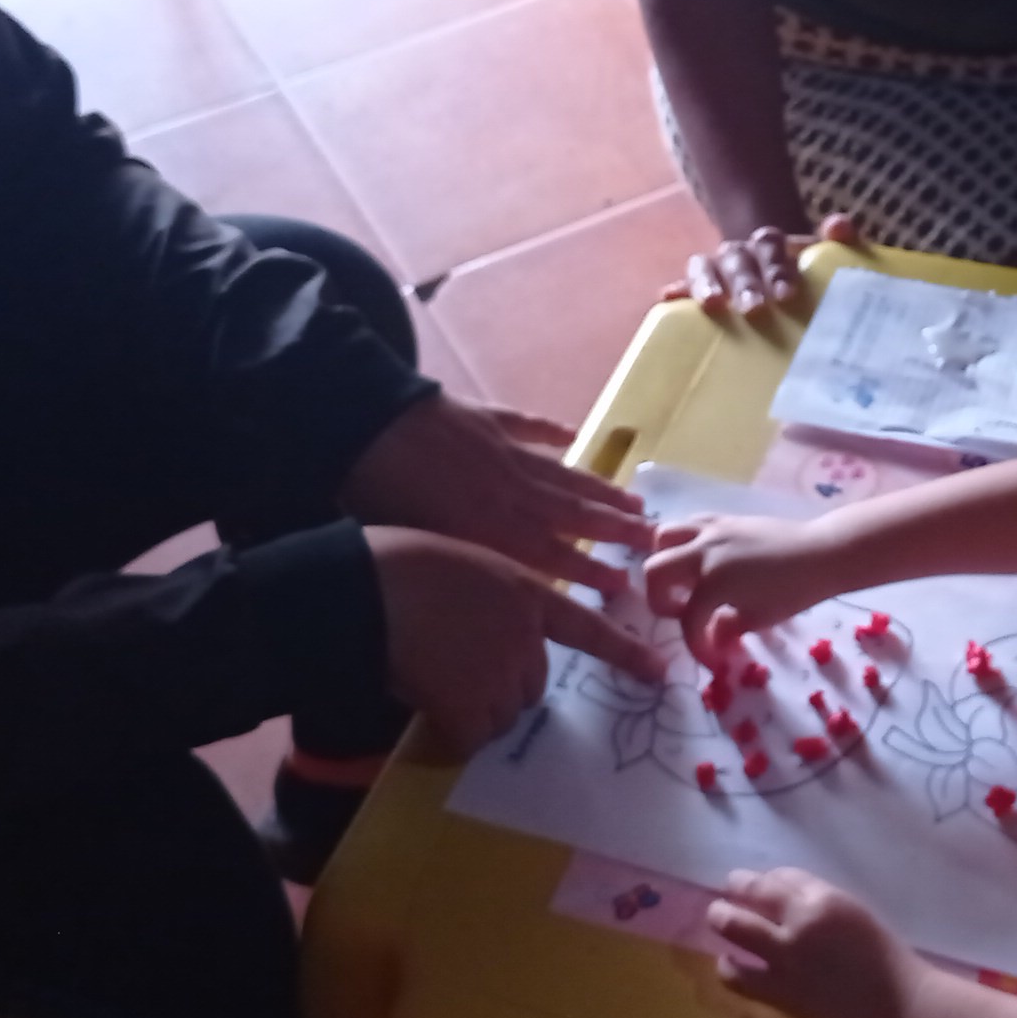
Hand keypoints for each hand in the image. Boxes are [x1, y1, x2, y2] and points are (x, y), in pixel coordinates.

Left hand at [343, 394, 652, 594]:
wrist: (364, 427)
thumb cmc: (377, 497)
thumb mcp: (418, 546)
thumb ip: (457, 568)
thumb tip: (479, 598)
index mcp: (492, 529)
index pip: (552, 556)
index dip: (588, 571)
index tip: (623, 583)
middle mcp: (509, 493)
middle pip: (572, 514)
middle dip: (614, 529)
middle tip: (652, 538)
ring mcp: (502, 452)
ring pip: (563, 474)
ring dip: (599, 489)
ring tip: (634, 499)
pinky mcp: (486, 420)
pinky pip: (528, 427)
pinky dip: (552, 432)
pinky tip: (574, 435)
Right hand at [365, 526, 664, 754]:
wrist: (367, 589)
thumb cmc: (399, 564)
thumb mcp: (461, 564)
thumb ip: (488, 601)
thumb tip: (479, 638)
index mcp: (524, 593)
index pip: (585, 628)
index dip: (623, 652)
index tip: (657, 672)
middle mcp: (524, 635)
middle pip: (531, 685)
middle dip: (501, 687)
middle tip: (453, 668)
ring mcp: (501, 671)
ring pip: (503, 715)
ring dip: (474, 711)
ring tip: (433, 679)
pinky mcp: (473, 704)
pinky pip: (471, 737)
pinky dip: (451, 732)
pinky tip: (426, 704)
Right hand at [641, 512, 834, 661]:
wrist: (821, 553)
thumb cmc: (794, 591)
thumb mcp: (758, 618)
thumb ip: (726, 628)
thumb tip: (710, 635)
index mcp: (713, 582)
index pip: (688, 620)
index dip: (695, 647)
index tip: (711, 661)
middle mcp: (704, 552)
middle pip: (655, 571)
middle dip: (660, 599)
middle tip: (681, 613)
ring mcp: (712, 530)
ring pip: (664, 536)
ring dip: (666, 562)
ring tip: (684, 581)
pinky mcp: (723, 519)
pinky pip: (689, 524)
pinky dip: (684, 542)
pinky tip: (701, 560)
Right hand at [663, 213, 863, 317]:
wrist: (784, 295)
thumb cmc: (807, 283)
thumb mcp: (829, 263)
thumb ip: (843, 243)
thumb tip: (839, 226)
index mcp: (770, 246)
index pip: (769, 244)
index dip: (776, 267)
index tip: (786, 296)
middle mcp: (740, 255)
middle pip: (737, 259)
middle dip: (745, 283)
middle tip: (755, 310)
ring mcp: (716, 274)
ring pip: (704, 267)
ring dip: (706, 284)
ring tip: (713, 305)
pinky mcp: (698, 295)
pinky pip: (681, 290)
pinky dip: (676, 292)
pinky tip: (668, 299)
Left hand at [706, 867, 919, 1017]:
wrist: (899, 1009)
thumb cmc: (886, 960)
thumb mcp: (854, 915)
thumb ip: (819, 904)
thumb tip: (782, 901)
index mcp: (825, 897)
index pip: (780, 876)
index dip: (766, 881)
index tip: (759, 887)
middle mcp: (800, 919)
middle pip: (751, 890)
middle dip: (735, 889)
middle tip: (726, 896)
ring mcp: (785, 956)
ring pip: (733, 926)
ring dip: (721, 919)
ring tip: (718, 920)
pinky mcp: (777, 991)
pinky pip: (735, 974)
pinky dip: (729, 965)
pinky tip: (733, 964)